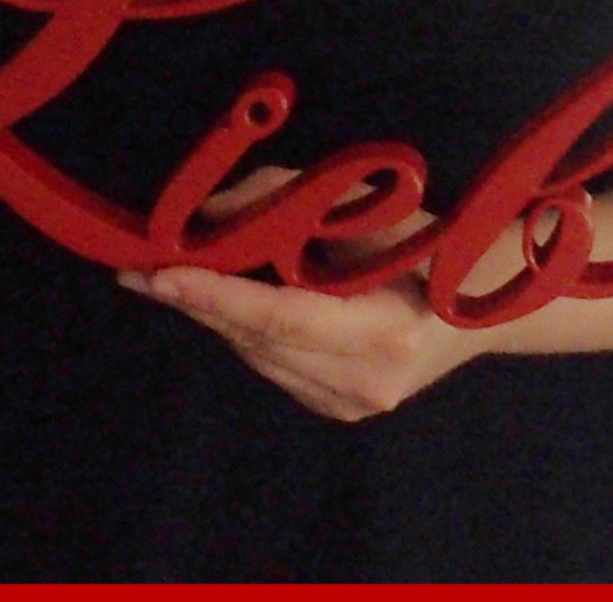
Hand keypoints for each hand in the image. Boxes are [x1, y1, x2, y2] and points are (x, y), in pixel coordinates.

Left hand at [115, 163, 486, 421]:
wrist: (478, 307)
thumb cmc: (422, 242)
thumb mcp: (362, 207)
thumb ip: (286, 201)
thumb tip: (210, 214)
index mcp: (385, 333)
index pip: (280, 317)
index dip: (216, 295)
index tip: (159, 275)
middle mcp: (366, 383)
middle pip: (256, 340)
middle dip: (195, 301)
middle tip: (134, 272)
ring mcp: (352, 406)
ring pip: (255, 355)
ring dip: (214, 316)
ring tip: (172, 280)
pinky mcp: (338, 411)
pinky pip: (270, 365)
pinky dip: (242, 331)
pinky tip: (223, 303)